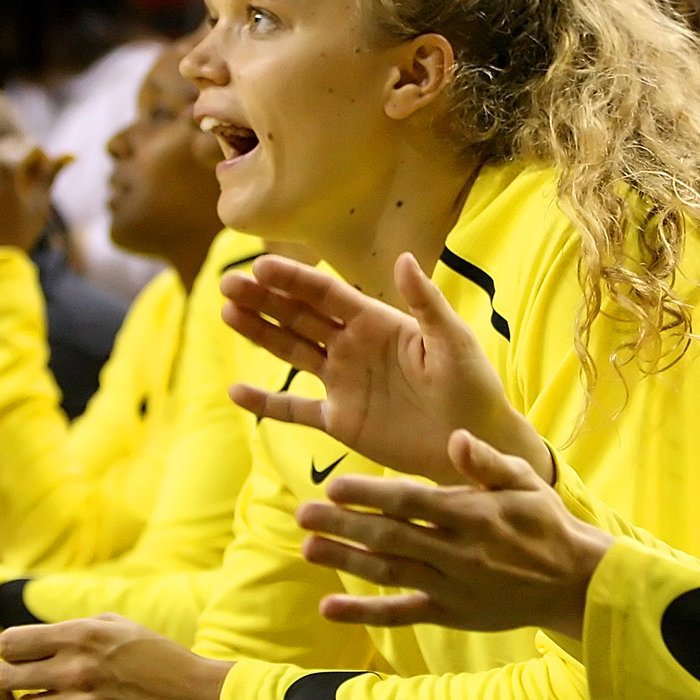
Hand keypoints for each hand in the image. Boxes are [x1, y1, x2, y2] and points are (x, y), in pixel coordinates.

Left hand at [0, 136, 70, 269]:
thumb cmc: (16, 236)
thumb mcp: (39, 205)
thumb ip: (50, 174)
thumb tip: (69, 154)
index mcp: (5, 165)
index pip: (29, 145)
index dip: (42, 159)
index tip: (44, 176)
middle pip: (6, 146)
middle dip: (20, 158)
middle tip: (29, 183)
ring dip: (0, 167)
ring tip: (9, 195)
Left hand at [0, 615, 232, 699]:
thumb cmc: (161, 660)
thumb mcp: (121, 627)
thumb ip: (76, 627)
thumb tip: (36, 637)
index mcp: (82, 636)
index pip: (11, 643)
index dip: (14, 650)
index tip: (27, 657)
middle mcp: (76, 670)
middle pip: (8, 678)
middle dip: (20, 679)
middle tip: (41, 682)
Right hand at [221, 252, 549, 483]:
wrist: (474, 442)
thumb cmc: (472, 386)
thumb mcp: (452, 341)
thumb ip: (425, 303)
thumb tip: (403, 258)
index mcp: (378, 321)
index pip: (327, 294)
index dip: (294, 280)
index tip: (260, 264)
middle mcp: (355, 346)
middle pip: (300, 315)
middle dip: (264, 299)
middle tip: (228, 283)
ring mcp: (344, 382)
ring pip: (292, 351)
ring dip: (260, 332)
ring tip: (226, 313)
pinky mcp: (341, 420)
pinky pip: (295, 409)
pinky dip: (266, 401)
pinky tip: (235, 390)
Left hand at [300, 430, 610, 637]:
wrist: (574, 581)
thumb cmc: (545, 522)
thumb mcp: (525, 481)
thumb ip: (487, 461)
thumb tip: (455, 438)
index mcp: (473, 514)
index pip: (412, 501)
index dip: (370, 494)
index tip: (334, 483)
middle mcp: (458, 551)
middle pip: (390, 536)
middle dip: (344, 524)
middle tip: (303, 512)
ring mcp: (451, 586)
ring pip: (389, 572)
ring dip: (345, 561)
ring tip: (307, 548)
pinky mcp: (450, 613)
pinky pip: (402, 613)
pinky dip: (364, 613)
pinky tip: (330, 608)